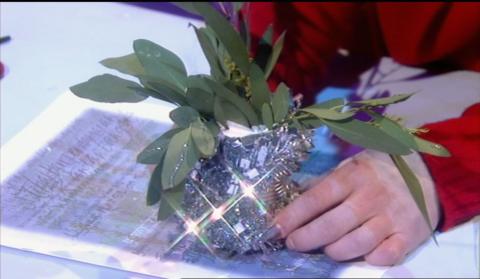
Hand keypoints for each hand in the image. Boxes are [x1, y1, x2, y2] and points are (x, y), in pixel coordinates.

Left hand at [273, 150, 439, 265]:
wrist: (426, 175)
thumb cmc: (377, 171)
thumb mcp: (349, 167)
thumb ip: (323, 183)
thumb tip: (293, 198)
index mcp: (353, 176)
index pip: (317, 198)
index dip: (293, 216)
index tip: (275, 228)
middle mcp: (371, 197)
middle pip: (333, 225)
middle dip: (307, 238)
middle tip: (293, 243)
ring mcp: (391, 217)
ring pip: (357, 243)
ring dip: (334, 251)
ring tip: (325, 248)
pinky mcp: (408, 235)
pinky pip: (385, 255)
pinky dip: (368, 259)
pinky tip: (358, 255)